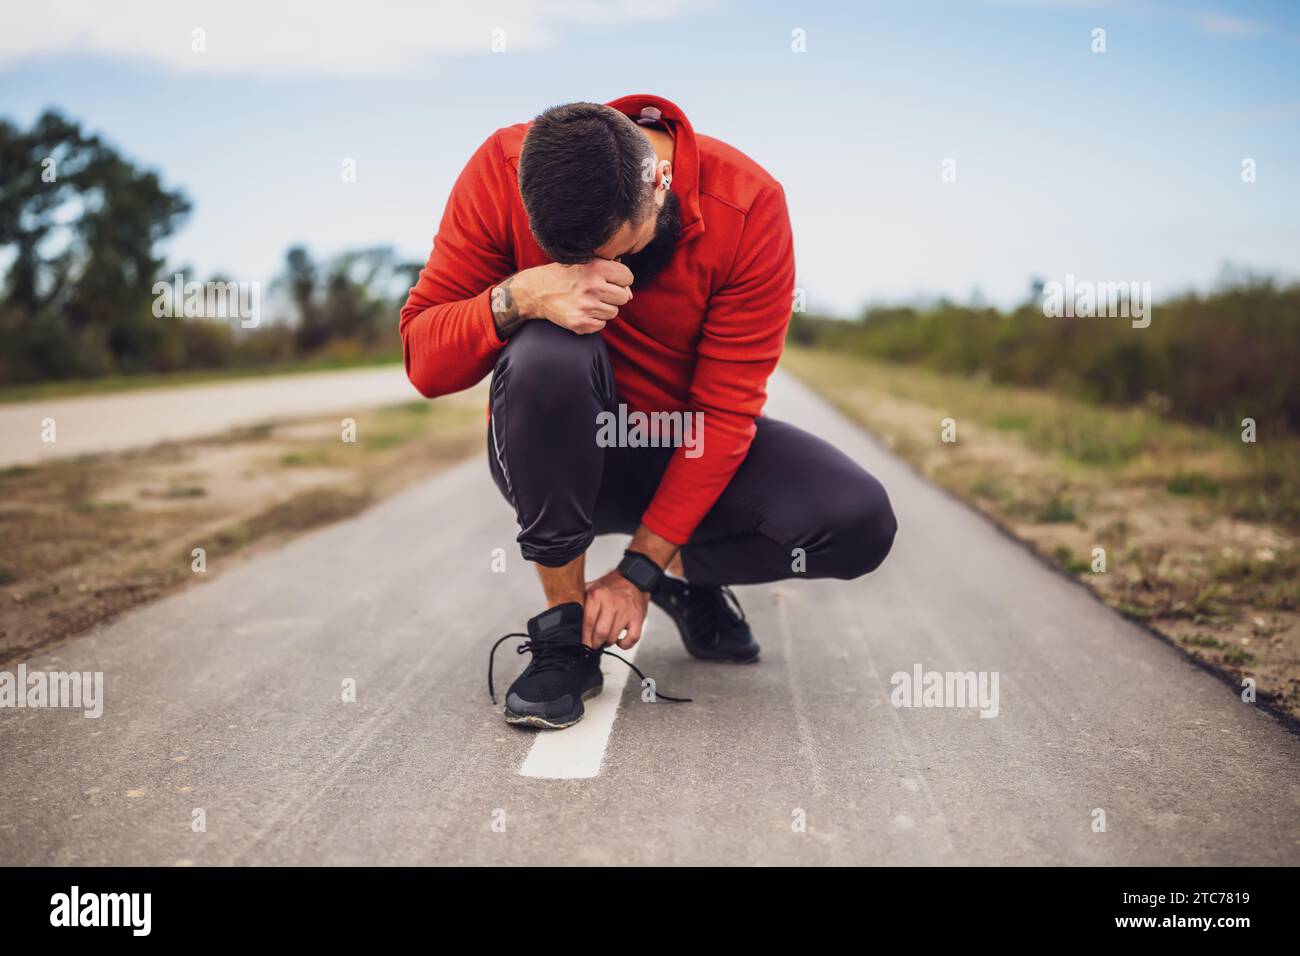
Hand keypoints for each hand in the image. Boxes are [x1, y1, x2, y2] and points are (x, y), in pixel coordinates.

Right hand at [511, 259, 633, 334]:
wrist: (536, 291)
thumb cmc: (565, 275)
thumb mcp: (586, 263)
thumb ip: (611, 273)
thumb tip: (630, 294)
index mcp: (596, 267)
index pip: (628, 277)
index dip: (620, 280)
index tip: (608, 280)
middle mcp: (593, 286)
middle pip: (624, 297)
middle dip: (614, 296)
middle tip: (597, 292)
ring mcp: (586, 306)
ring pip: (613, 312)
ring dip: (603, 308)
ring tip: (588, 301)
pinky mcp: (580, 322)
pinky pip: (601, 325)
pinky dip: (594, 320)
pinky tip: (582, 311)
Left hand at [583, 568, 648, 650]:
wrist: (634, 578)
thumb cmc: (613, 585)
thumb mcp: (593, 587)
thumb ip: (581, 599)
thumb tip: (568, 615)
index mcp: (597, 595)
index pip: (587, 622)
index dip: (584, 638)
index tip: (582, 644)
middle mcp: (611, 603)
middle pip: (600, 633)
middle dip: (595, 643)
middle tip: (593, 645)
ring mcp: (625, 611)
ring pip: (613, 637)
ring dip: (608, 643)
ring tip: (605, 640)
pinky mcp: (637, 618)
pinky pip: (631, 638)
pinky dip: (624, 644)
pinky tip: (620, 641)